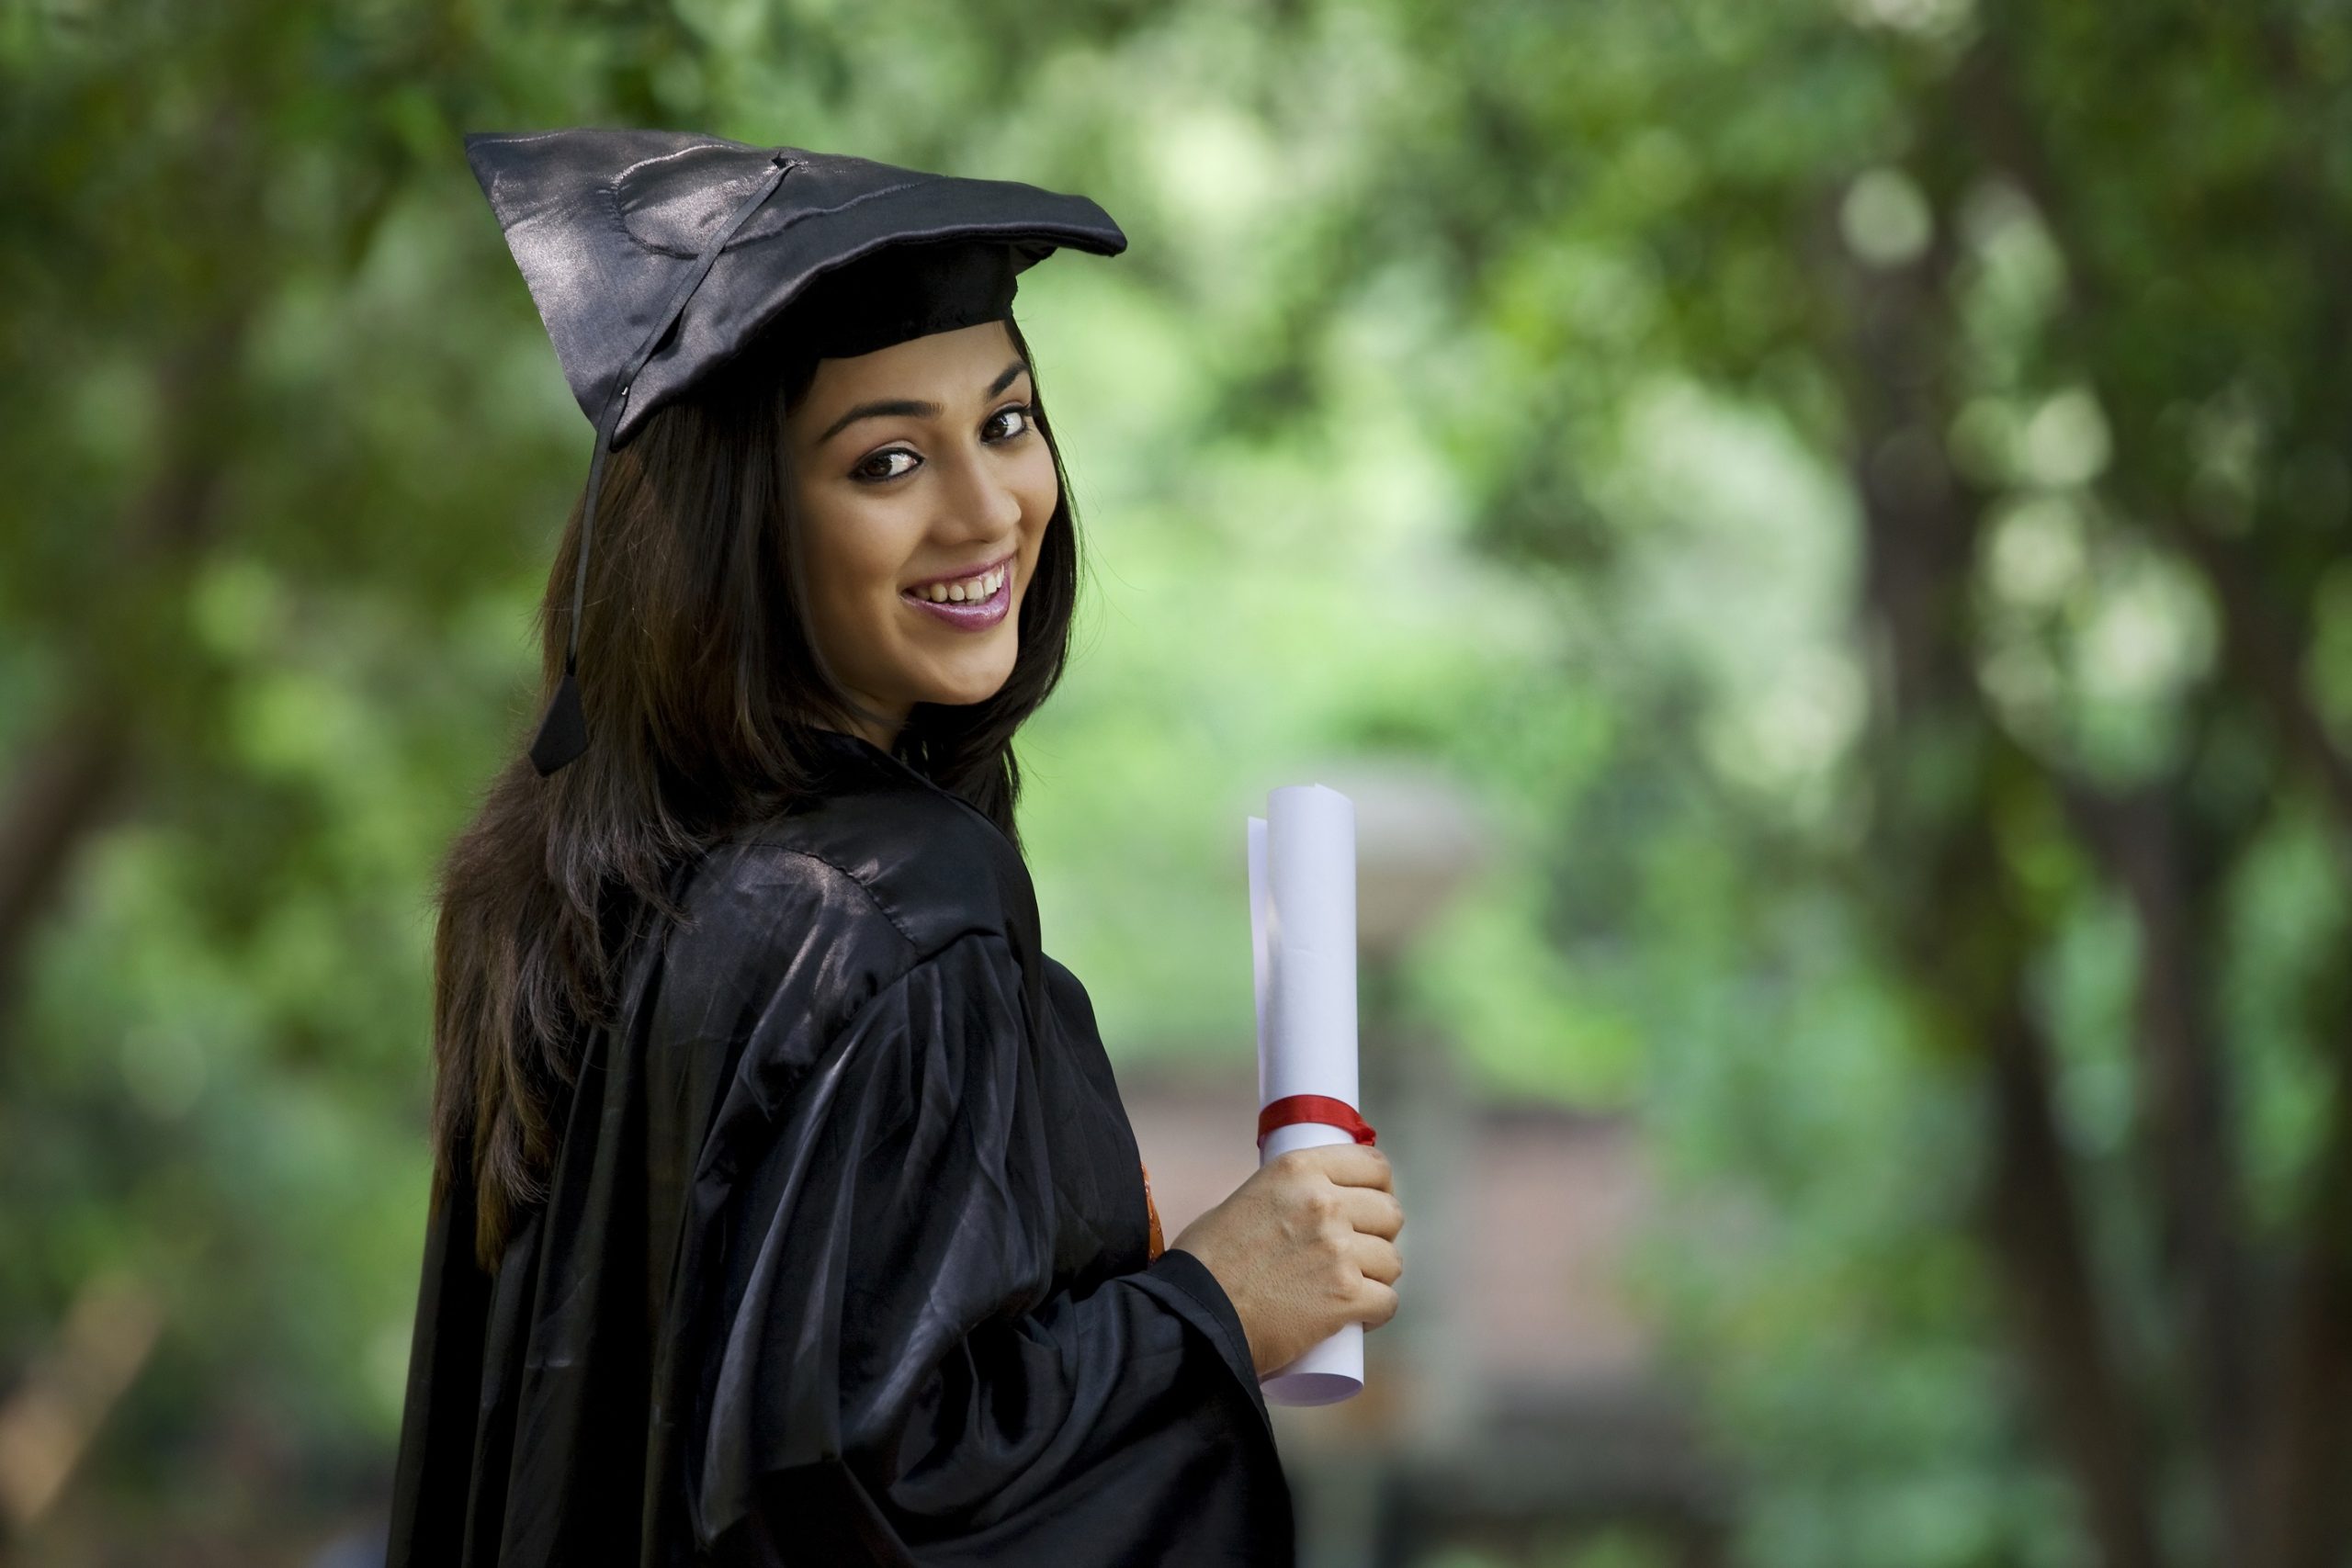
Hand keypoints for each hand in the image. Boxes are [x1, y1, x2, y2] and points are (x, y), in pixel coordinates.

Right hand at [1168, 1143, 1403, 1378]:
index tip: (1372, 1202)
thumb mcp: (1246, 1198)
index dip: (1379, 1186)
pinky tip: (1360, 1316)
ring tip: (1353, 1287)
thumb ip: (1286, 1195)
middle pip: (1389, 1213)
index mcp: (1298, 1170)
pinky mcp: (1346, 1297)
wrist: (1195, 1313)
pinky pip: (1387, 1302)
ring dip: (1378, 1275)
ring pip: (1392, 1261)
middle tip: (1360, 1252)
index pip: (1372, 1164)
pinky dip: (1376, 1312)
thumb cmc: (1206, 1262)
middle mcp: (1324, 1204)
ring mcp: (1338, 1251)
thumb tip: (1311, 1205)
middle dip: (1380, 1234)